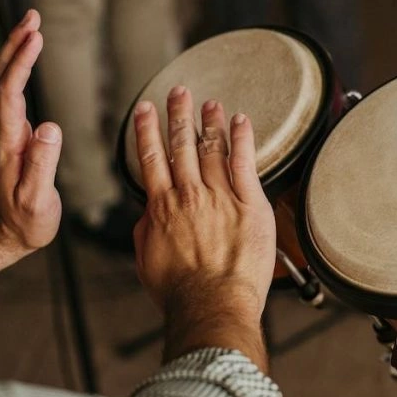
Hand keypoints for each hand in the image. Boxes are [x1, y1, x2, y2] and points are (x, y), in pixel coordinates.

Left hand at [0, 9, 62, 255]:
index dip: (21, 64)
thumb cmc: (23, 221)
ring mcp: (0, 131)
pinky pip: (5, 91)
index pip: (10, 95)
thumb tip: (51, 127)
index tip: (36, 38)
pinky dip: (12, 68)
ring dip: (12, 52)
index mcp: (7, 144)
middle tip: (32, 16)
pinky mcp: (5, 132)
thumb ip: (43, 165)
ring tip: (31, 25)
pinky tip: (22, 56)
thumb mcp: (36, 202)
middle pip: (0, 80)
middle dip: (14, 46)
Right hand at [132, 87, 275, 367]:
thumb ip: (147, 228)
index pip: (152, 158)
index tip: (146, 110)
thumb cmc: (180, 292)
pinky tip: (240, 120)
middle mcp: (189, 195)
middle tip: (178, 92)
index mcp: (163, 207)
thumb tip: (149, 210)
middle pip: (181, 144)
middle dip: (178, 114)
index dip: (147, 130)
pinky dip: (242, 139)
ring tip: (209, 102)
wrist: (211, 304)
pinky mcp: (250, 204)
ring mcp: (221, 197)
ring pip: (212, 149)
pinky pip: (245, 163)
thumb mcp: (147, 260)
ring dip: (209, 121)